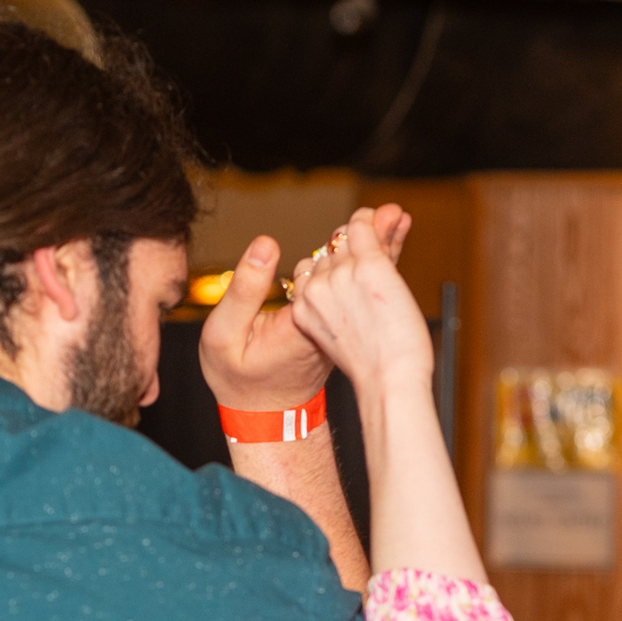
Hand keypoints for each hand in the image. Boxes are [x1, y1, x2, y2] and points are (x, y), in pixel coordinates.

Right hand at [196, 207, 411, 410]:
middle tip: (391, 211)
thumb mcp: (224, 334)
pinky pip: (362, 288)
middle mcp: (328, 320)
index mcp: (302, 322)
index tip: (366, 222)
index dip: (351, 249)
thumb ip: (244, 290)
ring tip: (397, 216)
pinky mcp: (340, 321)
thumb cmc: (238, 374)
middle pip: (354, 274)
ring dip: (379, 246)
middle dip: (372, 240)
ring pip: (364, 280)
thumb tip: (266, 244)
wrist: (265, 408)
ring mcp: (338, 321)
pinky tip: (389, 237)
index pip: (331, 278)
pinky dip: (375, 262)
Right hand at [286, 205, 434, 397]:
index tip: (356, 266)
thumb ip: (336, 308)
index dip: (336, 267)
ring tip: (394, 221)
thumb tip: (346, 288)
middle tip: (381, 242)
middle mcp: (317, 288)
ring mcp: (342, 275)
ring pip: (349, 239)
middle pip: (331, 254)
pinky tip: (394, 215)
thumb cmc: (373, 368)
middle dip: (354, 247)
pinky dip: (378, 220)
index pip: (311, 271)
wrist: (390, 381)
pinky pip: (365, 229)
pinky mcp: (368, 265)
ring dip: (372, 230)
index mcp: (303, 309)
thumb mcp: (339, 339)